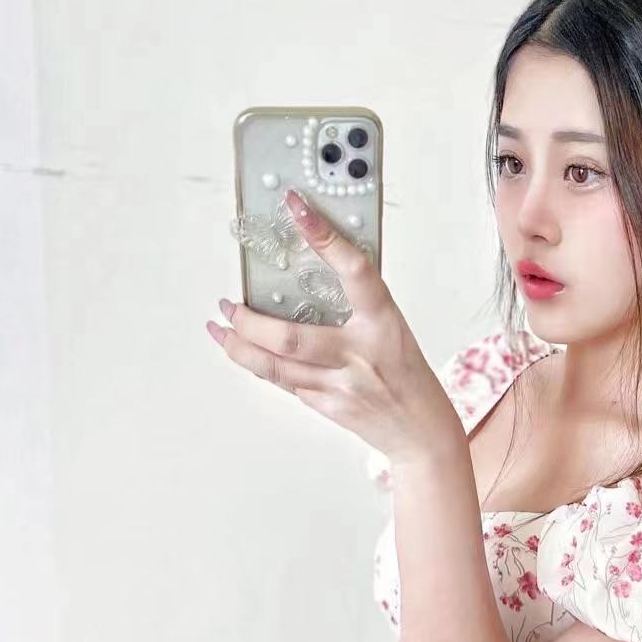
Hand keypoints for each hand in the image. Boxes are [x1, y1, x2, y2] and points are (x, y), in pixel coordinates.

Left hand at [207, 188, 462, 463]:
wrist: (422, 433)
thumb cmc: (408, 377)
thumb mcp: (393, 330)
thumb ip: (359, 308)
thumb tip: (314, 275)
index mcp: (383, 323)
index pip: (355, 272)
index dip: (326, 237)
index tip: (297, 208)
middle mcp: (361, 355)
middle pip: (290, 338)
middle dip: (248, 322)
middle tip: (228, 304)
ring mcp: (342, 386)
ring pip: (276, 367)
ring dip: (239, 347)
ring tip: (219, 329)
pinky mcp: (329, 408)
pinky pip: (286, 385)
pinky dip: (262, 367)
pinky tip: (247, 354)